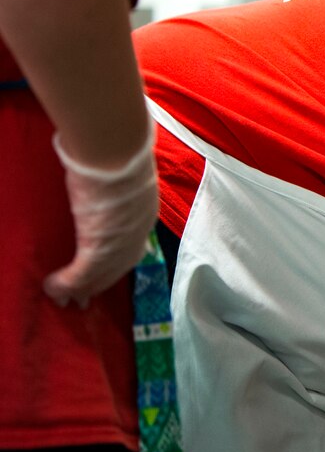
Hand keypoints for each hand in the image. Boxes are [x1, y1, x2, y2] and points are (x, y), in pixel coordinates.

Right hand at [43, 122, 158, 307]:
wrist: (117, 150)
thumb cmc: (117, 152)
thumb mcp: (122, 173)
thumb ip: (115, 184)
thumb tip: (100, 178)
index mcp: (144, 214)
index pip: (132, 249)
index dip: (116, 265)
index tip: (103, 276)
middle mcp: (137, 232)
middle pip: (118, 268)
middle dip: (98, 285)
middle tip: (80, 300)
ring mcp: (119, 241)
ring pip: (100, 275)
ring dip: (79, 289)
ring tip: (61, 299)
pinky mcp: (99, 244)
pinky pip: (83, 273)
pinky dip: (66, 283)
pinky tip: (53, 288)